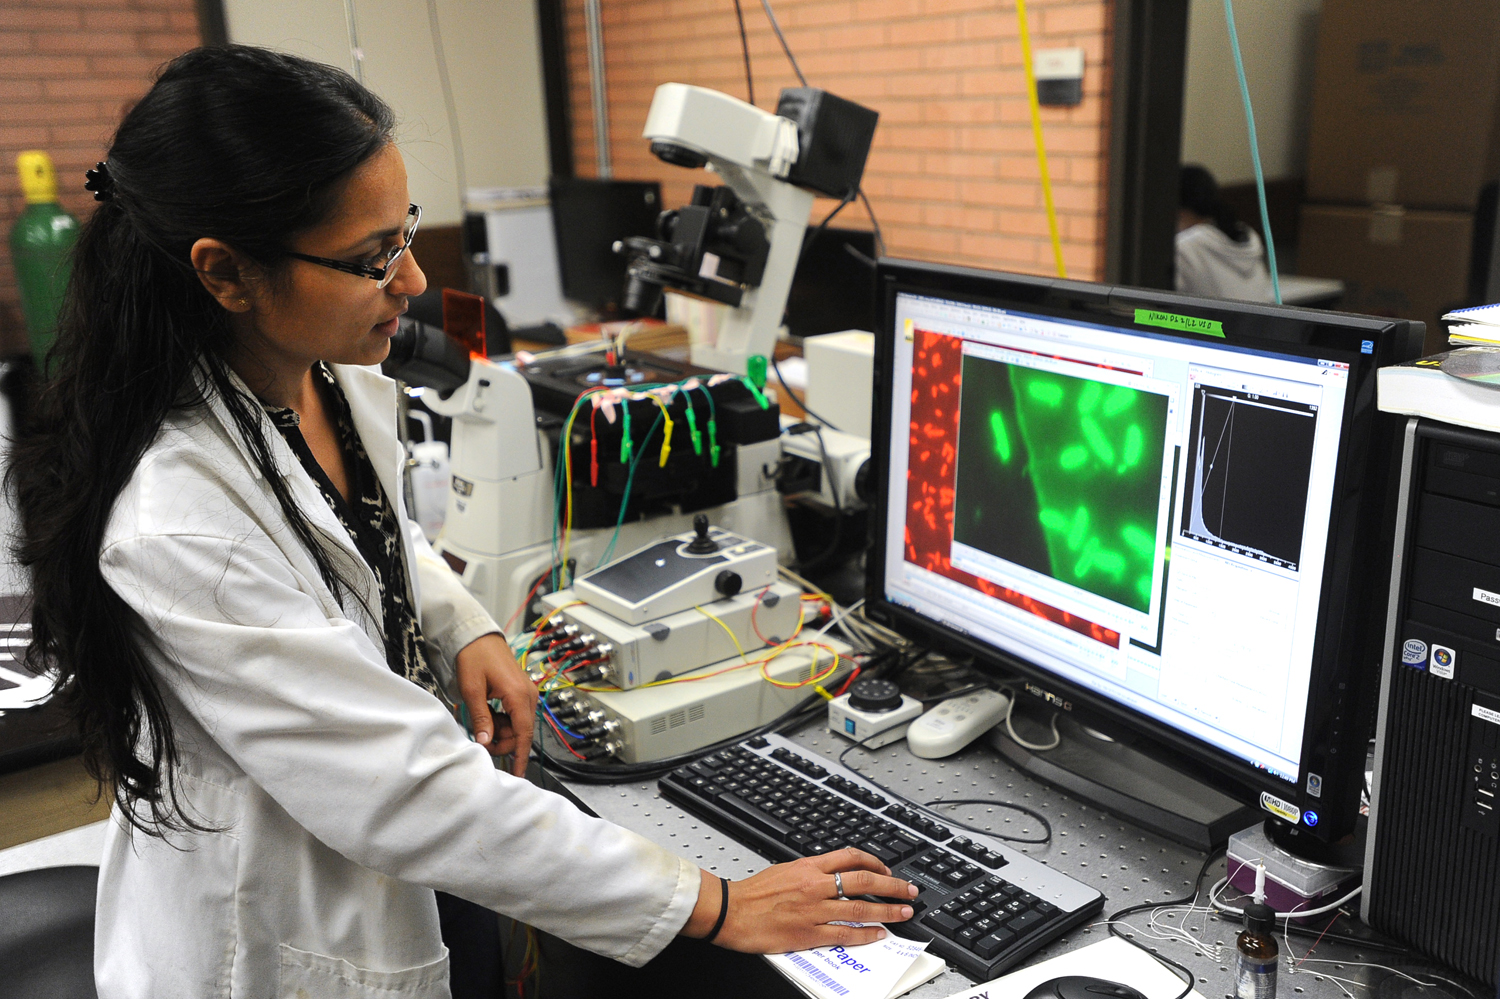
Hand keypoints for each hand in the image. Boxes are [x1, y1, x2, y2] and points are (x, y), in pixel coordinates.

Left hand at [454, 632, 536, 776]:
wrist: (478, 637)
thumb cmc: (475, 658)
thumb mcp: (472, 690)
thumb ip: (481, 718)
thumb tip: (485, 742)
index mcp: (519, 696)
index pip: (523, 734)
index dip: (520, 756)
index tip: (517, 774)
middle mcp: (529, 696)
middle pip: (521, 733)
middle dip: (503, 743)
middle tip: (480, 740)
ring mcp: (527, 693)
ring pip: (519, 726)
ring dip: (501, 732)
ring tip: (481, 723)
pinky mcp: (521, 692)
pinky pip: (516, 716)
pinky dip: (503, 722)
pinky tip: (488, 715)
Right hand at [680, 848, 918, 952]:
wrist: (730, 910)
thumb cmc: (752, 892)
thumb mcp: (784, 869)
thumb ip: (810, 871)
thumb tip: (831, 873)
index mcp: (809, 866)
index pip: (850, 857)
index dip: (875, 863)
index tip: (887, 871)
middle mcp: (815, 885)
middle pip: (863, 881)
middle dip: (892, 886)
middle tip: (909, 890)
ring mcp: (813, 910)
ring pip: (859, 908)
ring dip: (887, 911)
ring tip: (904, 913)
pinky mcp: (808, 933)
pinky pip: (844, 934)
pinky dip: (865, 934)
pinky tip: (878, 935)